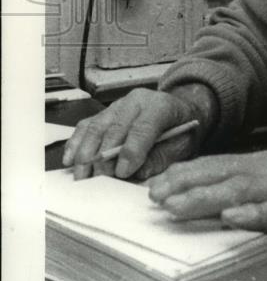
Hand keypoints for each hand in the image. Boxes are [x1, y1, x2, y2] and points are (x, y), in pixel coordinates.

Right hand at [62, 86, 212, 180]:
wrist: (181, 111)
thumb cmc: (182, 131)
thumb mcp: (181, 146)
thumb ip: (160, 159)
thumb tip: (134, 173)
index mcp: (161, 106)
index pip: (143, 127)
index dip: (130, 151)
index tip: (121, 173)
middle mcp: (137, 101)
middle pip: (115, 128)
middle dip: (104, 156)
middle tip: (97, 179)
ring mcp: (119, 105)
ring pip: (97, 126)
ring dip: (85, 152)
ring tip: (81, 175)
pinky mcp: (106, 112)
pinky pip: (87, 125)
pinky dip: (76, 143)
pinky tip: (70, 160)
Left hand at [147, 151, 266, 264]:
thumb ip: (248, 204)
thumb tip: (208, 213)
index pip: (220, 164)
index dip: (188, 172)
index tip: (158, 183)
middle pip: (224, 170)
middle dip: (186, 182)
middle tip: (155, 195)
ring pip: (243, 188)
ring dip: (206, 197)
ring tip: (177, 206)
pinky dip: (254, 213)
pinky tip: (233, 218)